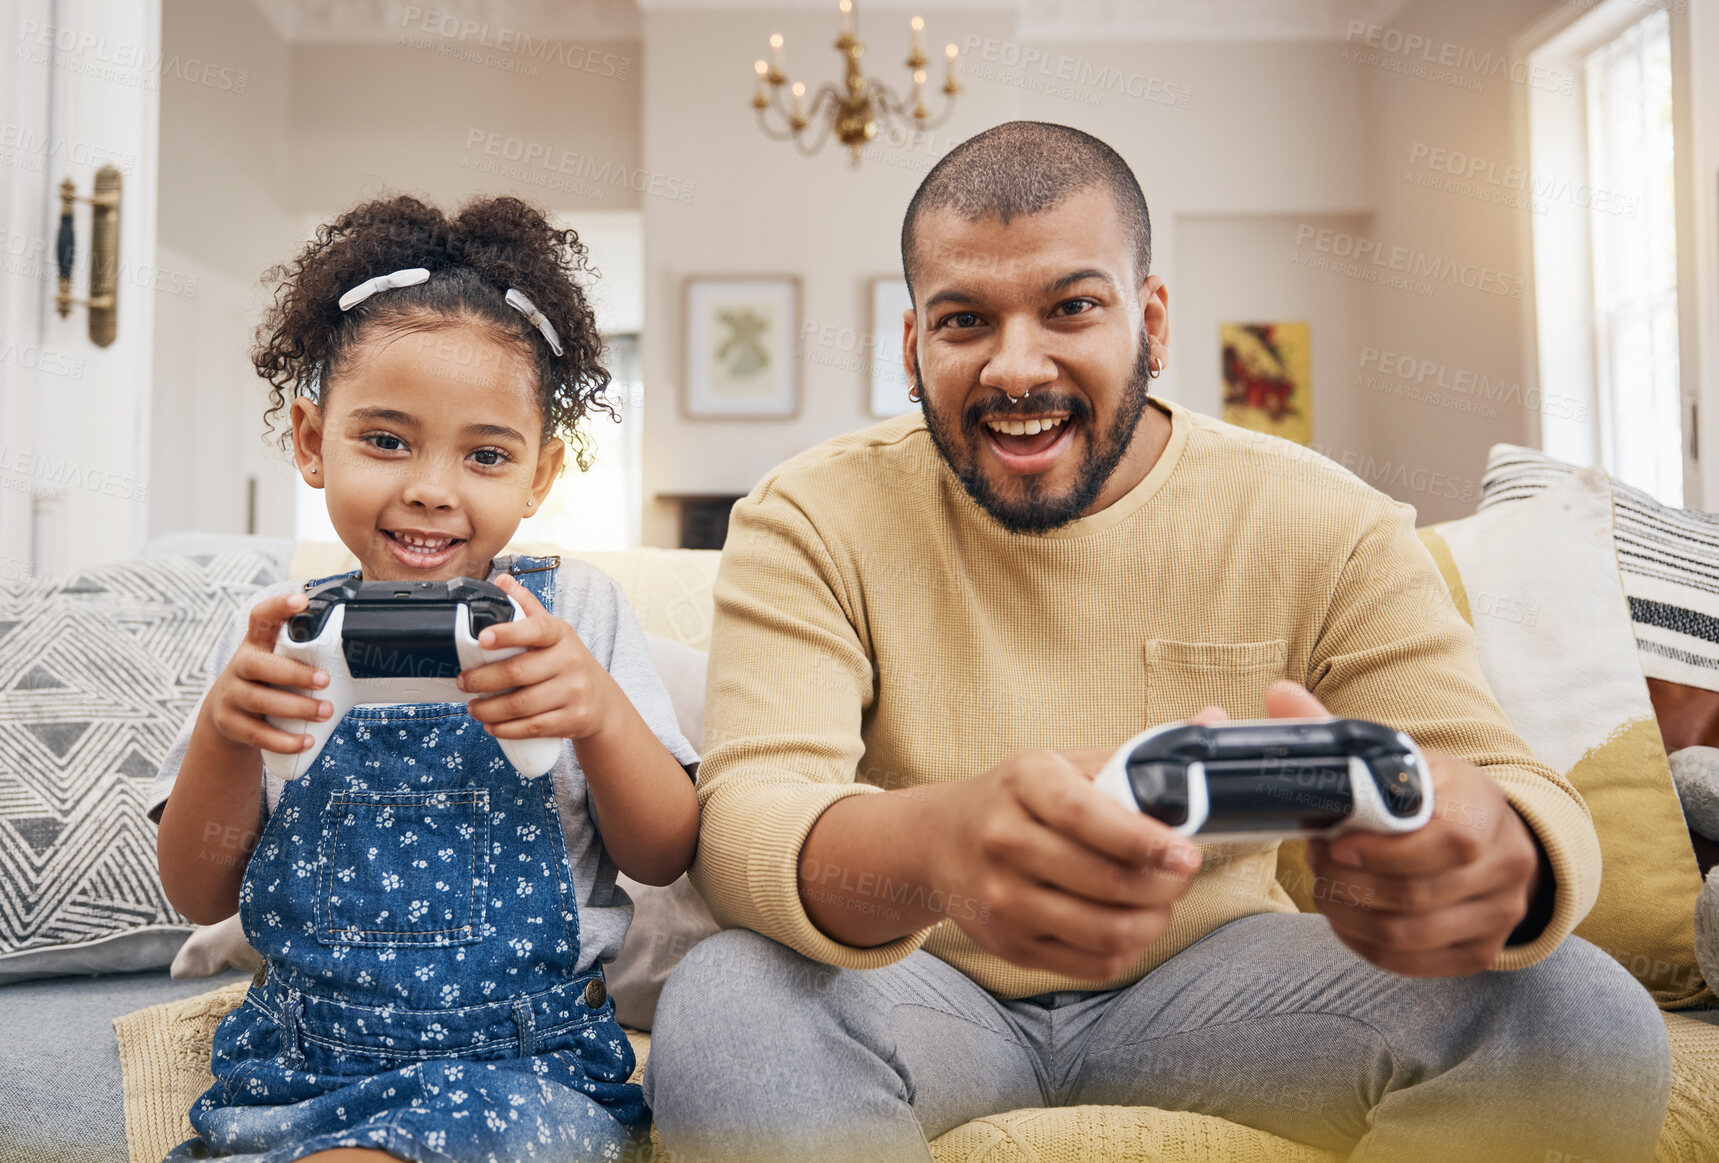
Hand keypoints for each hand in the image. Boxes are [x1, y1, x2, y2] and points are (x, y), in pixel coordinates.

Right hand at [204, 592, 331, 753]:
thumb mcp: (279, 662)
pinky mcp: (229, 724)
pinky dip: (284, 740)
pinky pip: (257, 734)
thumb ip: (306, 656)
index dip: (278, 607)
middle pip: (258, 665)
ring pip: (259, 701)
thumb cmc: (268, 681)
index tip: (302, 600)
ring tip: (325, 711)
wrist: (226, 713)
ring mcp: (231, 695)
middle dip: (294, 673)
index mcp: (256, 645)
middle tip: (326, 680)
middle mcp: (239, 666)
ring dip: (296, 708)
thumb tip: (363, 658)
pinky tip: (307, 741)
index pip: (260, 618)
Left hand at [460, 574, 617, 741]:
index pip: (534, 629)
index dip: (508, 634)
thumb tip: (501, 582)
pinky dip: (506, 729)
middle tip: (464, 683)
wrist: (601, 701)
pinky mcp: (573, 719)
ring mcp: (575, 691)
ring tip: (474, 708)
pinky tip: (492, 726)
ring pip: (521, 705)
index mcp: (560, 634)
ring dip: (489, 710)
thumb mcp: (553, 633)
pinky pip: (533, 727)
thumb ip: (527, 608)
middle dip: (482, 681)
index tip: (481, 639)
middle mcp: (571, 660)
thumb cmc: (565, 662)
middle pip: (517, 673)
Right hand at [927, 749, 1202, 981]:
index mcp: (1023, 783)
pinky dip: (1128, 949)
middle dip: (1165, 884)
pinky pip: (1091, 963)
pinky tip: (1133, 925)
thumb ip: (1135, 755)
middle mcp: (1004, 841)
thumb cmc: (1019, 799)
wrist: (939, 843)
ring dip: (1153, 921)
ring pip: (1103, 930)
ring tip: (1163, 901)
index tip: (1186, 851)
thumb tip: (1213, 720)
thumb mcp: (1063, 764)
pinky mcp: (1010, 945)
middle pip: (1104, 880)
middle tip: (1184, 872)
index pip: (1084, 815)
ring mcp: (1003, 899)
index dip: (1142, 838)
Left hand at [1253, 682, 1543, 976]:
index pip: (1448, 840)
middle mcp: (1506, 863)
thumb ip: (1338, 732)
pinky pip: (1413, 962)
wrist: (1491, 834)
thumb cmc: (1428, 794)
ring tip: (1325, 889)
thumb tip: (1278, 693)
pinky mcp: (1481, 952)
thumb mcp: (1395, 758)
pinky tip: (1345, 920)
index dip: (1382, 851)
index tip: (1335, 844)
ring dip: (1349, 915)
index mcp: (1483, 805)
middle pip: (1416, 893)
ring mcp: (1499, 913)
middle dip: (1349, 882)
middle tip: (1316, 864)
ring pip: (1409, 933)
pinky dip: (1365, 945)